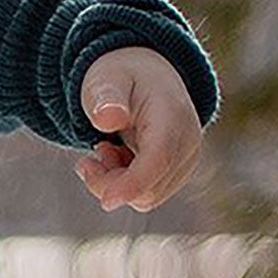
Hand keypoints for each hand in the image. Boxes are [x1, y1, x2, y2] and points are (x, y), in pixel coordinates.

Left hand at [76, 46, 203, 212]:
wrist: (144, 76)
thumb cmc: (121, 77)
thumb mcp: (106, 80)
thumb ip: (105, 97)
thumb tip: (108, 118)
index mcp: (173, 116)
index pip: (159, 159)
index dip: (133, 184)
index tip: (105, 201)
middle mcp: (188, 142)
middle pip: (148, 189)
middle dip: (109, 183)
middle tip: (89, 156)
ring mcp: (186, 161)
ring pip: (145, 198)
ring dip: (115, 183)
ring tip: (105, 149)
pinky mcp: (178, 174)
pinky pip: (146, 196)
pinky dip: (124, 185)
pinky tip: (117, 158)